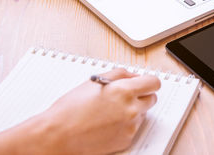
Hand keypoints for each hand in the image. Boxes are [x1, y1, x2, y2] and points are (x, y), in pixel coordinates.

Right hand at [44, 69, 160, 153]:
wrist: (59, 134)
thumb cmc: (72, 108)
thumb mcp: (95, 80)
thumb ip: (121, 74)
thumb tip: (135, 76)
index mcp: (125, 90)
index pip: (154, 83)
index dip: (149, 82)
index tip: (144, 83)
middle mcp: (131, 108)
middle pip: (152, 98)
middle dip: (142, 95)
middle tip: (126, 96)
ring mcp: (130, 126)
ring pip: (143, 113)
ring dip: (133, 110)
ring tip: (111, 111)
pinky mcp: (126, 139)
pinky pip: (134, 128)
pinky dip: (126, 124)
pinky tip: (109, 122)